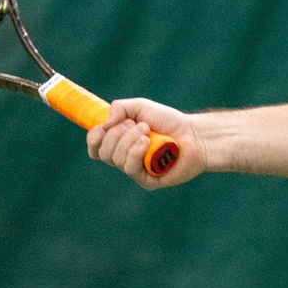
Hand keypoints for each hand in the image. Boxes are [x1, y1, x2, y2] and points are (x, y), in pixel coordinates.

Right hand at [88, 96, 203, 189]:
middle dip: (118, 134)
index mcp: (120, 144)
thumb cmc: (168, 122)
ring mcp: (136, 171)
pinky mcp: (147, 181)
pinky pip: (130, 169)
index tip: (104, 127)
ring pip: (115, 160)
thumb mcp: (140, 107)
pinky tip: (147, 143)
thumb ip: (119, 108)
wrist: (194, 134)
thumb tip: (105, 123)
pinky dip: (136, 152)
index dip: (94, 138)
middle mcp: (125, 159)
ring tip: (148, 131)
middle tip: (141, 125)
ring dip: (130, 140)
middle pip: (103, 152)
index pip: (95, 148)